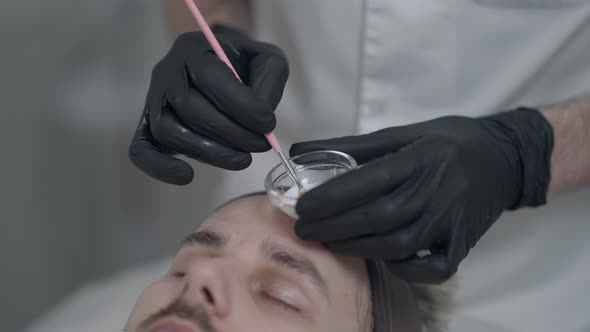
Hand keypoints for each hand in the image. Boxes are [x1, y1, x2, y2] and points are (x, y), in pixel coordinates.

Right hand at [129, 26, 288, 184]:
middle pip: (189, 107)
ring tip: (242, 159)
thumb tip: (261, 117)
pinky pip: (142, 150)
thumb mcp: (267, 60)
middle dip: (231, 133)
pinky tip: (187, 176)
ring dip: (209, 152)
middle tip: (259, 145)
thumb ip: (270, 81)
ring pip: (168, 131)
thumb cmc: (244, 66)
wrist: (221, 67)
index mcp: (194, 48)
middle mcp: (167, 71)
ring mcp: (154, 100)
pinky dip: (160, 167)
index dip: (242, 105)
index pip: (210, 77)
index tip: (268, 124)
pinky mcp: (148, 126)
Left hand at [291, 109, 552, 282]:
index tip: (302, 206)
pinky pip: (434, 269)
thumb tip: (301, 152)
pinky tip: (383, 259)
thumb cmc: (447, 142)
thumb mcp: (403, 133)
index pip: (370, 182)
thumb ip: (352, 145)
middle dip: (335, 227)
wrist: (504, 159)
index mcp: (421, 159)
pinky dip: (406, 269)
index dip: (332, 197)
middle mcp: (437, 191)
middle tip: (305, 230)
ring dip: (359, 247)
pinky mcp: (463, 244)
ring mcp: (452, 221)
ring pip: (400, 245)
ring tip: (330, 243)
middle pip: (379, 218)